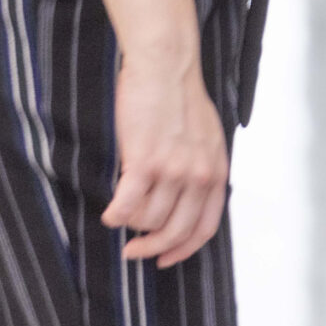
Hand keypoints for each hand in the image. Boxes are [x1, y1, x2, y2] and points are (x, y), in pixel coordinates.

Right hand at [102, 46, 229, 267]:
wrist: (166, 66)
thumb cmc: (180, 97)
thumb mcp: (207, 137)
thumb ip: (202, 168)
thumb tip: (189, 200)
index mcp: (216, 170)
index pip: (205, 227)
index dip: (183, 249)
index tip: (165, 259)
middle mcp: (199, 175)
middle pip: (175, 231)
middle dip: (151, 248)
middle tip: (133, 251)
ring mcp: (173, 170)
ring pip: (147, 220)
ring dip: (131, 222)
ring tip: (123, 209)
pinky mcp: (145, 161)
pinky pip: (126, 206)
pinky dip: (114, 215)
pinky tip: (109, 211)